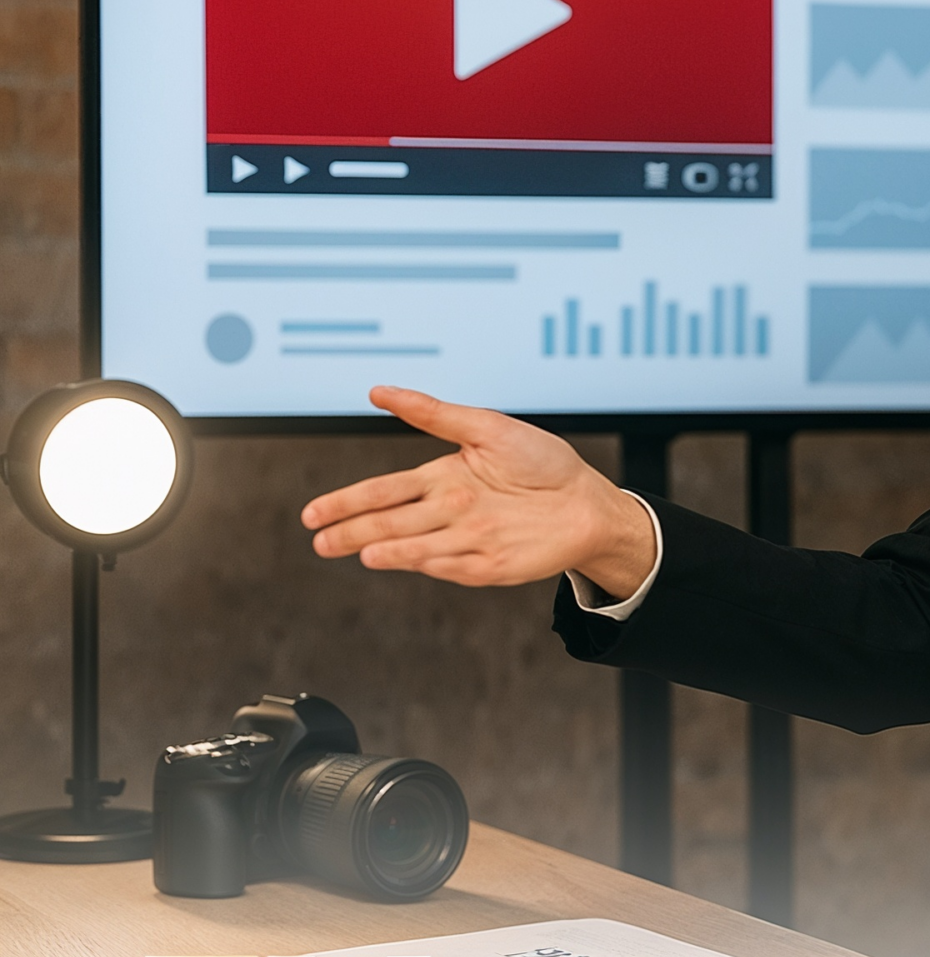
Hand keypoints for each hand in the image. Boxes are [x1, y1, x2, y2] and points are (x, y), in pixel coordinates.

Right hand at [300, 386, 656, 593]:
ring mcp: (466, 541)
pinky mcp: (488, 566)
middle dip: (353, 533)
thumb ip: (434, 413)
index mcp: (442, 481)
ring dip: (388, 549)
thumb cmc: (543, 463)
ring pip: (416, 546)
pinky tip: (410, 559)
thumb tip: (378, 390)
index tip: (313, 514)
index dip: (347, 502)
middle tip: (320, 542)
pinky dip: (431, 562)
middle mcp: (447, 513)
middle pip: (390, 523)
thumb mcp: (488, 428)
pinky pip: (454, 566)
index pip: (383, 492)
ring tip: (363, 551)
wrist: (589, 501)